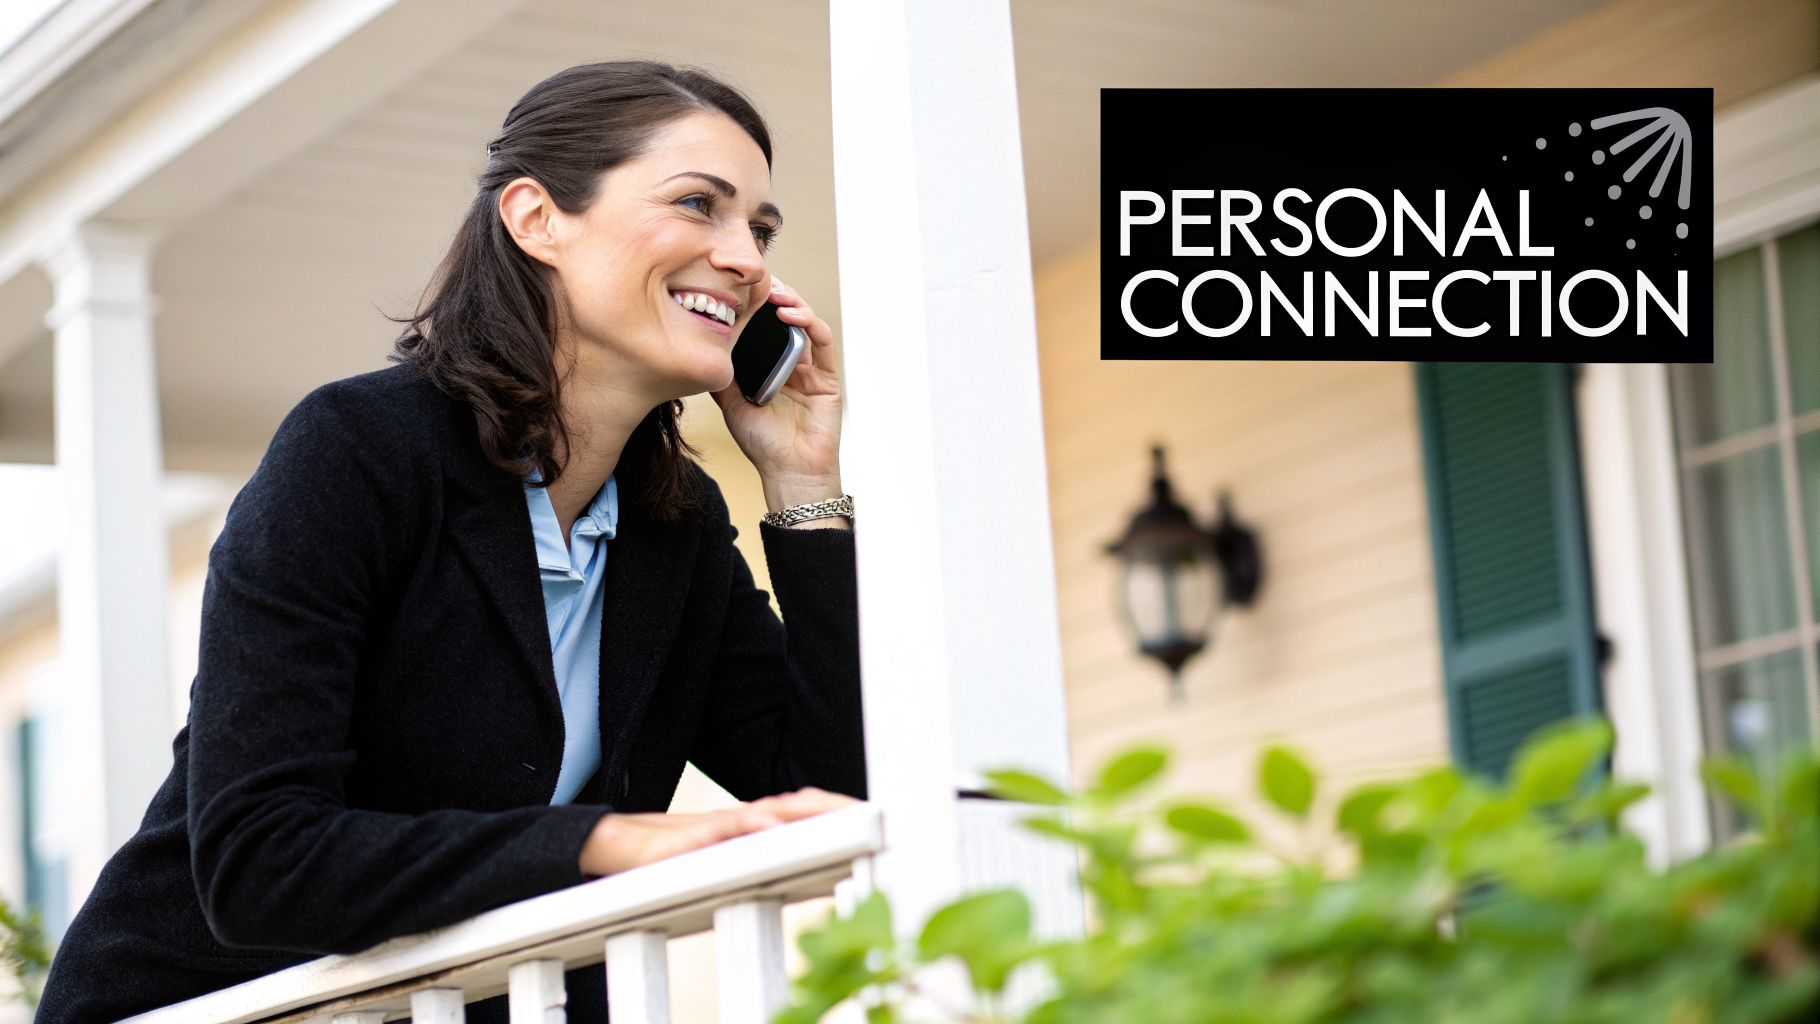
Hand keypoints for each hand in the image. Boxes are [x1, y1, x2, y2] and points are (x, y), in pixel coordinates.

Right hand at [578, 787, 857, 876]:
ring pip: (771, 812)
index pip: (802, 814)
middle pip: (797, 807)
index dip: (836, 813)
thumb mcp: (721, 864)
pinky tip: (777, 828)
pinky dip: (757, 824)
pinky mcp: (696, 835)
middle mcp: (742, 820)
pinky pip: (731, 825)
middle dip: (835, 809)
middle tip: (871, 814)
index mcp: (752, 827)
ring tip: (842, 815)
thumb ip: (752, 862)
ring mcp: (720, 825)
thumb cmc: (672, 860)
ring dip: (808, 813)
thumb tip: (788, 868)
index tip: (873, 818)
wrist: (620, 848)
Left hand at [710, 277, 841, 491]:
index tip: (738, 287)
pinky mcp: (828, 377)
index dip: (755, 305)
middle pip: (786, 318)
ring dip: (792, 303)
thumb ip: (721, 373)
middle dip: (774, 294)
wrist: (788, 472)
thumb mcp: (730, 402)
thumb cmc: (762, 443)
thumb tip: (700, 345)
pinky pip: (823, 341)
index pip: (764, 326)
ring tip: (775, 293)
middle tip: (758, 279)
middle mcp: (792, 363)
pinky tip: (791, 315)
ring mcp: (812, 368)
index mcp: (770, 367)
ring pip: (806, 323)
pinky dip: (809, 323)